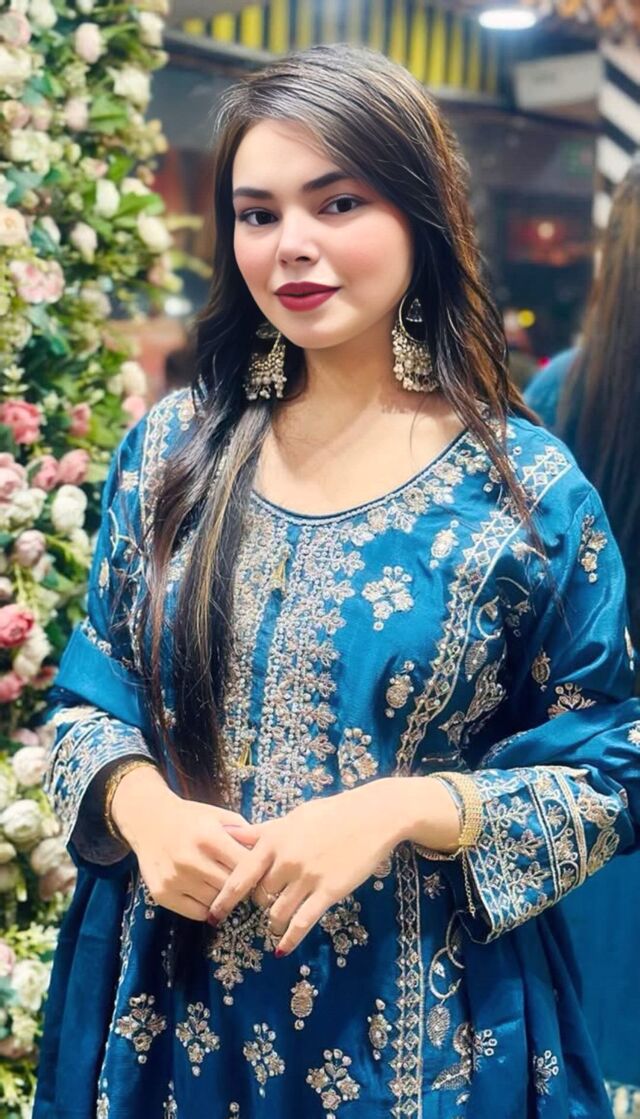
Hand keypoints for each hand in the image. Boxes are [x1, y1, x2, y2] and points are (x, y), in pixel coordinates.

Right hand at [111, 764, 259, 921]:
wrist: (148, 820)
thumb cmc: (191, 818)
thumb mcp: (219, 817)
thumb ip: (245, 834)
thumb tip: (269, 856)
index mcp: (208, 837)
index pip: (245, 865)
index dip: (257, 871)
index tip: (262, 873)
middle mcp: (190, 860)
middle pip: (231, 887)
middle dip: (242, 886)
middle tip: (245, 883)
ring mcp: (174, 879)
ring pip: (215, 902)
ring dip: (224, 898)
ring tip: (224, 885)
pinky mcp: (162, 894)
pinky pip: (197, 912)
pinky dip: (207, 908)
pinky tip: (207, 893)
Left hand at [208, 778, 405, 954]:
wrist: (371, 816)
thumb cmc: (331, 813)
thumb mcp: (292, 818)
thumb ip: (261, 831)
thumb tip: (229, 833)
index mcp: (274, 839)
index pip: (240, 874)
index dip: (225, 898)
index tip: (213, 915)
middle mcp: (286, 860)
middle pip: (260, 896)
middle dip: (258, 905)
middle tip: (260, 909)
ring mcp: (307, 877)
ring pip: (278, 912)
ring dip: (273, 923)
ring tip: (273, 926)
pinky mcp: (328, 891)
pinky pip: (303, 922)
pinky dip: (289, 938)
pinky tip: (282, 948)